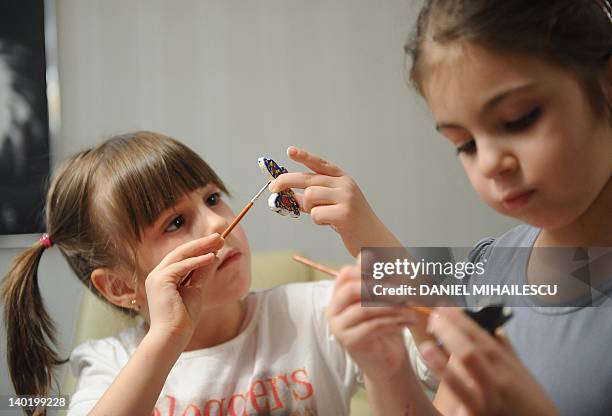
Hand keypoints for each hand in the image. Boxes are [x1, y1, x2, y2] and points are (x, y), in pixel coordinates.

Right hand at [145, 233, 222, 345]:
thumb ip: (201, 273)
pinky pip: (182, 266)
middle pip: (181, 251)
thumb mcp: (195, 290)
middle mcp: (157, 274)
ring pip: (181, 255)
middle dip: (201, 243)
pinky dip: (197, 261)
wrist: (172, 336)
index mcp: (163, 277)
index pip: (182, 256)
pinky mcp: (160, 280)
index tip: (217, 242)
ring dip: (201, 247)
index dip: (200, 247)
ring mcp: (156, 276)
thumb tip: (213, 256)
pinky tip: (211, 257)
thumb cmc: (183, 319)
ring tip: (218, 241)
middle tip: (219, 236)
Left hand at [270, 146, 400, 255]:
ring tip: (323, 216)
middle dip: (286, 181)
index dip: (304, 156)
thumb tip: (286, 195)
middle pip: (308, 179)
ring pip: (310, 196)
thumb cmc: (350, 223)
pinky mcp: (345, 214)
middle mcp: (345, 185)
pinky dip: (318, 221)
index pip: (320, 164)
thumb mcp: (332, 205)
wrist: (374, 240)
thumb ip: (310, 199)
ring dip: (309, 208)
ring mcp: (346, 198)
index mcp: (342, 179)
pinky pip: (316, 214)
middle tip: (272, 187)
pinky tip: (331, 224)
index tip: (289, 151)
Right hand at [326, 259, 415, 381]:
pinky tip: (407, 322)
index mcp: (339, 295)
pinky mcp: (349, 341)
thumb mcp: (384, 300)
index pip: (346, 273)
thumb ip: (378, 280)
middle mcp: (334, 309)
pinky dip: (393, 322)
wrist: (388, 361)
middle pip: (351, 288)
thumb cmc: (386, 327)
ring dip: (392, 307)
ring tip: (410, 310)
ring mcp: (338, 326)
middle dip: (380, 287)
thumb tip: (369, 255)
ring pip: (364, 308)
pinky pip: (372, 325)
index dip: (368, 270)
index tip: (391, 274)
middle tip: (403, 292)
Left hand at [422, 307, 558, 415]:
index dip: (460, 320)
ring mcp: (487, 403)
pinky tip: (432, 388)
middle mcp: (496, 382)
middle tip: (432, 318)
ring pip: (463, 384)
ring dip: (442, 365)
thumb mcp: (521, 373)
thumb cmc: (529, 400)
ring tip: (425, 348)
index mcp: (505, 365)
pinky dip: (447, 396)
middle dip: (451, 334)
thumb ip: (506, 351)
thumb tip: (497, 329)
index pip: (480, 337)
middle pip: (472, 353)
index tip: (443, 307)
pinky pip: (461, 407)